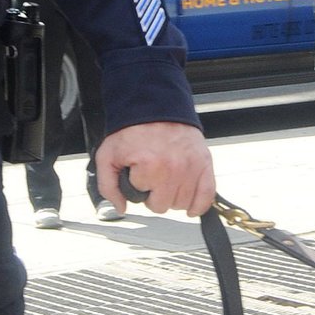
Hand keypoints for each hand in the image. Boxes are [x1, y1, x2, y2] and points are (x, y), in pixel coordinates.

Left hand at [96, 122, 215, 217]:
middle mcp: (173, 168)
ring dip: (174, 198)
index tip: (139, 174)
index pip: (143, 199)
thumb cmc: (134, 130)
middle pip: (164, 206)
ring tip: (168, 182)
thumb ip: (108, 186)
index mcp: (149, 165)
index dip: (139, 187)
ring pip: (182, 204)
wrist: (157, 108)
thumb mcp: (108, 156)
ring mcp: (192, 168)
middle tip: (153, 179)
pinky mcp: (205, 165)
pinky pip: (206, 198)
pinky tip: (190, 206)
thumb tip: (120, 207)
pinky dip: (198, 205)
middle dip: (156, 196)